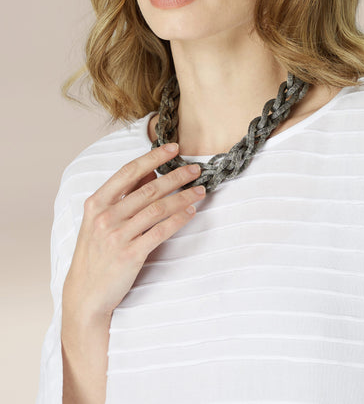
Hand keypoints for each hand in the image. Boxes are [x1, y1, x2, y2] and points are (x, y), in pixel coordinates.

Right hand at [62, 143, 205, 320]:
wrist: (84, 294)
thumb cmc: (95, 254)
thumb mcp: (99, 220)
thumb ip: (122, 196)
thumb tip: (149, 172)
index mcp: (96, 203)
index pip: (129, 172)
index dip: (152, 157)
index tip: (173, 148)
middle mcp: (105, 216)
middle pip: (148, 189)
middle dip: (176, 176)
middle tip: (195, 169)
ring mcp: (117, 236)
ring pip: (158, 208)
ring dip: (183, 197)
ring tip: (200, 191)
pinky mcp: (130, 255)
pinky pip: (160, 232)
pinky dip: (178, 220)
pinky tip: (190, 213)